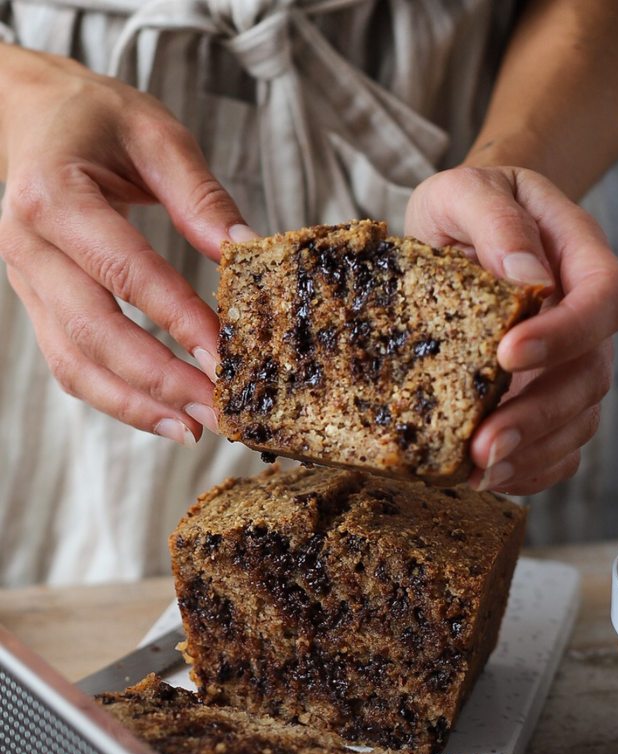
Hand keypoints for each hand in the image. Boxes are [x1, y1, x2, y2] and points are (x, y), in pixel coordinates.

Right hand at [0, 47, 255, 443]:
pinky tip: (163, 414)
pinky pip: (71, 366)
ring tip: (194, 429)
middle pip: (94, 332)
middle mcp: (27, 246)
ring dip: (136, 405)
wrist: (30, 116)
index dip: (177, 320)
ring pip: (74, 364)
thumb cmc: (96, 120)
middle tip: (218, 411)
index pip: (125, 271)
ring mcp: (26, 284)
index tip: (226, 357)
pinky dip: (116, 398)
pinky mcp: (38, 307)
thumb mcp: (157, 135)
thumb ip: (202, 197)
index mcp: (53, 195)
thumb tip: (248, 256)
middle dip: (160, 380)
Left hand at [405, 166, 617, 494]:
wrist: (461, 229)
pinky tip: (491, 479)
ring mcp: (568, 363)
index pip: (603, 300)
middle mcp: (582, 318)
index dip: (566, 334)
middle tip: (484, 443)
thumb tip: (529, 279)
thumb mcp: (464, 190)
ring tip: (478, 471)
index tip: (507, 355)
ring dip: (532, 452)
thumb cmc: (466, 207)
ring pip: (577, 420)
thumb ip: (495, 219)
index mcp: (579, 258)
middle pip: (590, 375)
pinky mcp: (543, 397)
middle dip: (539, 415)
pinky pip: (558, 447)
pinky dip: (531, 471)